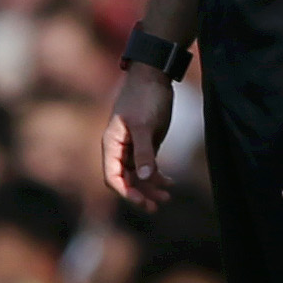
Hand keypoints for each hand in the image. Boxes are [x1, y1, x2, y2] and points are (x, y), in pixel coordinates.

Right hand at [101, 68, 175, 207]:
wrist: (154, 76)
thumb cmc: (145, 97)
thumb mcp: (145, 125)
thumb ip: (144, 151)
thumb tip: (145, 177)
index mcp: (112, 143)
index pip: (112, 175)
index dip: (125, 191)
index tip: (141, 201)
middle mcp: (120, 148)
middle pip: (126, 179)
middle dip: (140, 193)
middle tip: (157, 206)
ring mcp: (134, 146)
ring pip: (139, 174)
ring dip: (151, 186)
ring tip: (168, 196)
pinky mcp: (147, 143)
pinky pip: (149, 165)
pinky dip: (158, 175)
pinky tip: (171, 182)